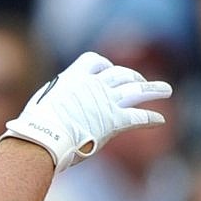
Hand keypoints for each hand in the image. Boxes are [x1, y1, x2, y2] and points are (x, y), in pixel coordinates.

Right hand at [2, 51, 171, 171]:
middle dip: (133, 77)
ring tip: (166, 90)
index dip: (105, 66)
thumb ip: (48, 106)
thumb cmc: (33, 128)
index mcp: (73, 77)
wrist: (42, 138)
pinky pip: (137, 117)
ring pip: (136, 90)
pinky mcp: (113, 121)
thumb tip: (33, 120)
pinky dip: (150, 118)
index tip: (109, 71)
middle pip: (120, 74)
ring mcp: (105, 101)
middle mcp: (92, 85)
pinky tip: (159, 120)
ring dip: (153, 89)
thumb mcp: (38, 109)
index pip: (95, 61)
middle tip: (141, 82)